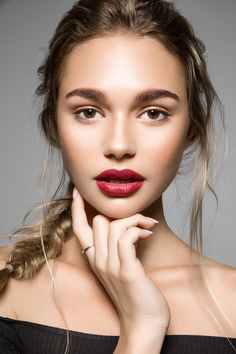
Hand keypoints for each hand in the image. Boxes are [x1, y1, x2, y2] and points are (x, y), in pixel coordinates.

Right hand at [71, 188, 170, 332]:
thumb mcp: (119, 269)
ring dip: (135, 220)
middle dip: (121, 213)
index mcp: (94, 260)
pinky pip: (125, 238)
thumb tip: (124, 228)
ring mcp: (111, 266)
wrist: (143, 323)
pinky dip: (138, 230)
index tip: (78, 192)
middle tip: (141, 219)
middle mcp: (98, 261)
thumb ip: (115, 250)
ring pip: (113, 225)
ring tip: (148, 228)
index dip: (77, 209)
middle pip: (98, 221)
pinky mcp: (126, 270)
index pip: (79, 229)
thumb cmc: (135, 293)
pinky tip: (148, 235)